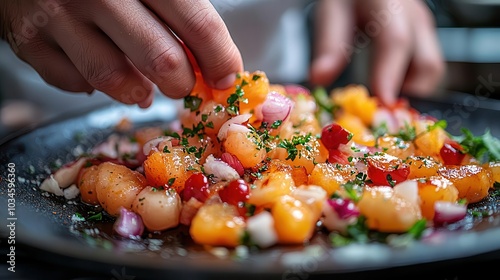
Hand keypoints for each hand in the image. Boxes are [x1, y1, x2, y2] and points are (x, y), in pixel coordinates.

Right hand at [0, 0, 242, 106]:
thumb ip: (182, 10)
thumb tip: (219, 63)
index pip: (197, 25)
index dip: (220, 59)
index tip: (226, 78)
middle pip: (161, 59)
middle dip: (181, 83)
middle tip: (182, 84)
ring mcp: (58, 16)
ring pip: (114, 78)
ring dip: (138, 92)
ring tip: (145, 88)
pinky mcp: (29, 41)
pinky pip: (73, 82)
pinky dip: (95, 86)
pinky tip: (104, 70)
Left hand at [309, 0, 444, 105]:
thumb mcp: (331, 11)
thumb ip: (329, 45)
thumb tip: (319, 78)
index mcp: (389, 5)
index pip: (395, 41)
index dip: (390, 75)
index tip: (382, 103)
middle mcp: (414, 17)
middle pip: (427, 63)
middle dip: (408, 95)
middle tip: (380, 114)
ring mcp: (424, 28)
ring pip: (431, 70)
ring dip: (411, 94)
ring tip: (382, 106)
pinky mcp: (424, 39)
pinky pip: (425, 69)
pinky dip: (411, 87)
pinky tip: (388, 95)